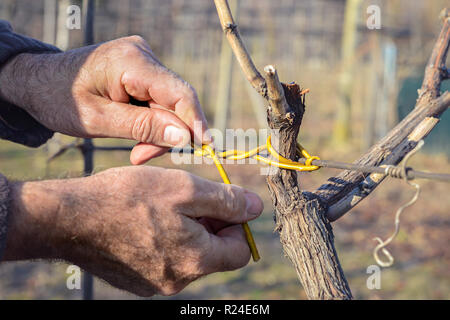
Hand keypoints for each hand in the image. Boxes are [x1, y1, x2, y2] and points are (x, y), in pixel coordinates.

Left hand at [0, 36, 209, 163]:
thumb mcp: (99, 120)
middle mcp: (142, 54)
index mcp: (131, 61)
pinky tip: (136, 135)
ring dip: (158, 131)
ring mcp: (142, 60)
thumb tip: (186, 137)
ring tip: (136, 152)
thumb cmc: (60, 100)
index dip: (195, 122)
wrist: (38, 82)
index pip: (179, 93)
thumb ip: (144, 128)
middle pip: (175, 101)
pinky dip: (151, 121)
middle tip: (143, 157)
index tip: (206, 148)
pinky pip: (158, 100)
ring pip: (168, 103)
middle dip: (167, 133)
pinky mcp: (140, 69)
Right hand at [3, 166, 262, 295]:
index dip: (235, 224)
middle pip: (213, 254)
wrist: (70, 219)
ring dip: (186, 231)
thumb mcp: (186, 188)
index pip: (240, 251)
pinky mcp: (136, 281)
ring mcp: (155, 284)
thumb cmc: (129, 198)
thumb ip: (227, 200)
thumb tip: (256, 208)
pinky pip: (164, 261)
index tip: (218, 204)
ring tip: (162, 207)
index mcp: (197, 260)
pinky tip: (144, 222)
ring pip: (188, 256)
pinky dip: (164, 241)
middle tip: (189, 199)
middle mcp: (178, 280)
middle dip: (209, 225)